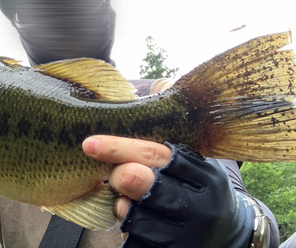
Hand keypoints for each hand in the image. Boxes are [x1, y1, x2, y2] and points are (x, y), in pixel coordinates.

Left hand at [83, 136, 255, 247]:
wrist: (227, 232)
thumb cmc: (196, 185)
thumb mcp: (195, 158)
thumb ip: (174, 123)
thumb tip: (159, 85)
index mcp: (203, 173)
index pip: (159, 155)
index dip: (121, 147)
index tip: (90, 143)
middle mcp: (200, 205)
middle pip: (155, 188)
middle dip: (126, 178)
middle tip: (113, 172)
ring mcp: (189, 235)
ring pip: (143, 219)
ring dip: (123, 206)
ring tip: (119, 196)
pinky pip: (140, 243)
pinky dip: (129, 232)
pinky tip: (127, 217)